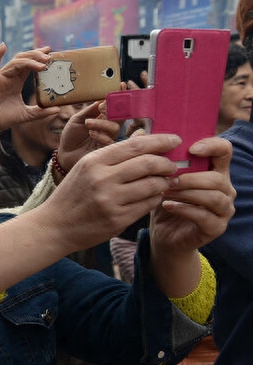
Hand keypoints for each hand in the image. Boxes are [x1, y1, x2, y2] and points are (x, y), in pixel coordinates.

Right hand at [0, 43, 59, 131]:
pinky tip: (3, 47)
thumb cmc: (3, 119)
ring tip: (42, 60)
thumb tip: (58, 109)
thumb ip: (40, 112)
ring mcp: (0, 77)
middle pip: (24, 59)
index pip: (30, 65)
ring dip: (29, 59)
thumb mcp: (26, 115)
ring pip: (16, 62)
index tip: (51, 53)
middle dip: (36, 55)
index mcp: (17, 82)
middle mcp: (9, 77)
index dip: (39, 57)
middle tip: (49, 54)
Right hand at [40, 134, 181, 253]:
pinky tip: (153, 197)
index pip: (136, 145)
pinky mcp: (117, 220)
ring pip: (153, 185)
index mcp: (94, 162)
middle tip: (172, 166)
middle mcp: (102, 179)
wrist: (54, 226)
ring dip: (165, 183)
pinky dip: (156, 199)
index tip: (175, 140)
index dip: (160, 141)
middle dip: (167, 164)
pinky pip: (148, 205)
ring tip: (166, 182)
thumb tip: (146, 138)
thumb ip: (115, 155)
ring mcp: (110, 201)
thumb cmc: (73, 194)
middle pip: (148, 164)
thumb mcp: (86, 168)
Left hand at [57, 101, 120, 172]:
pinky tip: (91, 134)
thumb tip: (103, 99)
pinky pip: (110, 141)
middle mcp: (109, 126)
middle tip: (101, 107)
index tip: (120, 85)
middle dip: (113, 109)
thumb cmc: (71, 136)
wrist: (64, 154)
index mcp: (103, 117)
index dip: (120, 95)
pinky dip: (101, 135)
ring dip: (102, 123)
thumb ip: (90, 110)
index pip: (116, 104)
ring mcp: (109, 138)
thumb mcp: (78, 119)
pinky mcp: (106, 150)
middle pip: (121, 115)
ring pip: (115, 127)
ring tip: (88, 123)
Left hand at [150, 137, 235, 256]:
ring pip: (214, 196)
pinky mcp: (216, 227)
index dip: (212, 145)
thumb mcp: (158, 177)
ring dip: (188, 192)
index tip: (191, 148)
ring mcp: (223, 209)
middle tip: (167, 179)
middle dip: (190, 177)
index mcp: (214, 170)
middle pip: (217, 177)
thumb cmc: (163, 201)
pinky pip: (205, 216)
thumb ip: (155, 155)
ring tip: (165, 192)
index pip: (224, 150)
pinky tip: (168, 206)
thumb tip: (140, 130)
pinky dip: (185, 209)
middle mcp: (225, 188)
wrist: (163, 235)